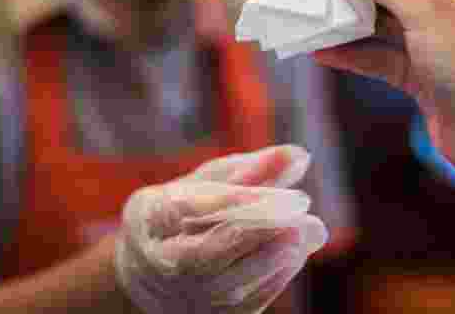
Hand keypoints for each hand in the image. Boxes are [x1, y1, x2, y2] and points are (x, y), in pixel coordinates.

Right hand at [115, 145, 327, 313]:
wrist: (148, 271)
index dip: (239, 201)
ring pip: (226, 286)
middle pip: (208, 253)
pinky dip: (271, 281)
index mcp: (150, 217)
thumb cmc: (183, 213)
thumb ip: (252, 170)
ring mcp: (178, 295)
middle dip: (259, 234)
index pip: (192, 209)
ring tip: (307, 233)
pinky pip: (239, 306)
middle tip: (303, 216)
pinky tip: (295, 255)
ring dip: (271, 260)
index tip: (284, 193)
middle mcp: (159, 261)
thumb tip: (299, 156)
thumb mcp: (206, 182)